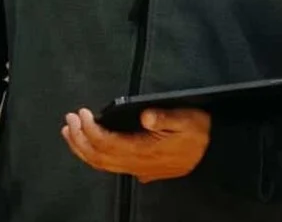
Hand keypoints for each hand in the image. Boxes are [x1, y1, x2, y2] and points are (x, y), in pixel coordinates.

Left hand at [61, 107, 209, 182]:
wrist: (213, 153)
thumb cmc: (199, 132)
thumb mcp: (187, 119)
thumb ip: (165, 117)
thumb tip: (145, 116)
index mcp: (144, 150)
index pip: (108, 144)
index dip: (91, 130)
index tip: (82, 113)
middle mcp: (137, 163)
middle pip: (98, 156)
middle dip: (80, 138)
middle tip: (69, 118)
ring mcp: (137, 168)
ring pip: (101, 164)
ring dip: (81, 148)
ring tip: (68, 130)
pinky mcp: (139, 168)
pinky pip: (109, 166)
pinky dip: (92, 155)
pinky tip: (86, 145)